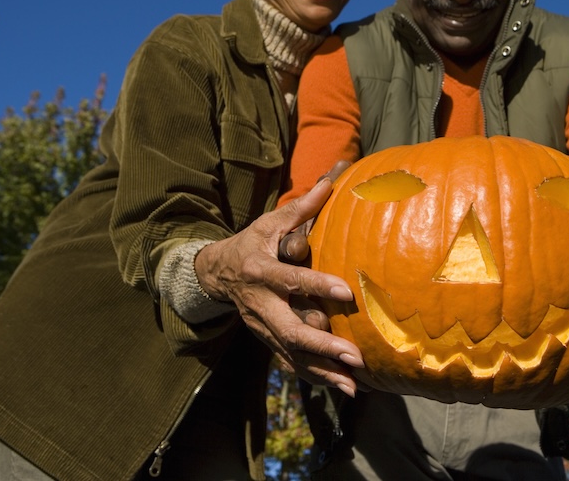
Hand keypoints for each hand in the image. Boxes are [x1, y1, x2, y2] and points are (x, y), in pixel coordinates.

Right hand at [193, 172, 362, 396]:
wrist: (215, 274)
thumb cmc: (251, 243)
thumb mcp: (269, 223)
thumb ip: (301, 208)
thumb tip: (331, 181)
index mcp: (260, 271)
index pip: (291, 281)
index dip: (317, 286)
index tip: (346, 293)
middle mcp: (260, 305)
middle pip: (289, 330)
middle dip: (322, 345)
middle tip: (353, 356)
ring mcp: (262, 327)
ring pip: (291, 354)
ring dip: (322, 372)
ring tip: (352, 385)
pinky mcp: (266, 340)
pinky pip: (291, 363)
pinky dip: (315, 377)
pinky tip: (340, 387)